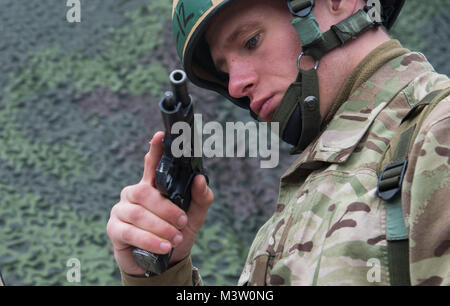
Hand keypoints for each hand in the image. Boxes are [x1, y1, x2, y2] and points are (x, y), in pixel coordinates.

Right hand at [106, 131, 213, 275]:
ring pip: (137, 213)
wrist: (163, 262)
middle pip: (145, 192)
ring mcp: (121, 210)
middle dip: (166, 208)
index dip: (155, 150)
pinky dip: (149, 240)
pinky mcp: (114, 229)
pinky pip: (129, 232)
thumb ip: (200, 198)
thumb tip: (200, 179)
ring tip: (175, 238)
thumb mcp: (194, 216)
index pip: (152, 163)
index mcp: (153, 186)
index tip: (160, 136)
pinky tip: (163, 247)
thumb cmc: (177, 232)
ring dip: (159, 227)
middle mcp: (134, 193)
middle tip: (182, 222)